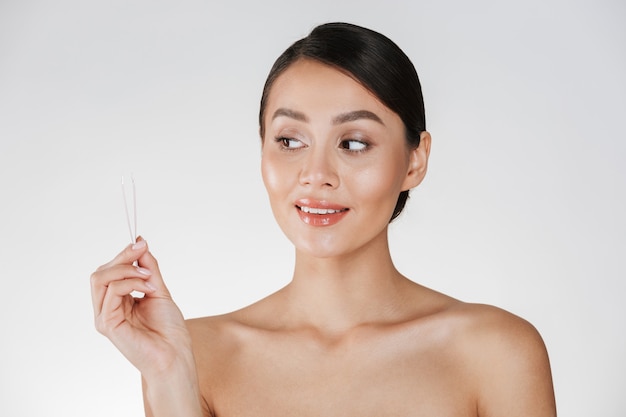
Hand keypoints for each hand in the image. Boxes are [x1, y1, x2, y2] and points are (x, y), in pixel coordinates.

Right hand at [90, 237, 192, 378]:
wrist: (175, 354)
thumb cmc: (169, 329)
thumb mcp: (158, 289)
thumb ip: (148, 268)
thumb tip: (140, 242)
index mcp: (116, 302)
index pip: (109, 271)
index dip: (123, 254)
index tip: (141, 243)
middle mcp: (106, 309)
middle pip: (100, 272)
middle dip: (122, 257)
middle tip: (142, 251)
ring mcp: (104, 317)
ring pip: (100, 278)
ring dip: (127, 270)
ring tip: (150, 277)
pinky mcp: (107, 324)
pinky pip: (112, 292)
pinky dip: (131, 283)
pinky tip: (149, 287)